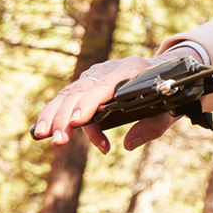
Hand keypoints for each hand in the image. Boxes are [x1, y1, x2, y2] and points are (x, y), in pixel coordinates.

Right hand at [32, 55, 183, 151]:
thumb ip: (151, 128)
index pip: (106, 84)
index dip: (90, 102)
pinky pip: (67, 97)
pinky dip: (55, 113)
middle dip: (66, 116)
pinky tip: (47, 130)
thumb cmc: (167, 94)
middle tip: (59, 140)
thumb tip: (128, 144)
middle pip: (81, 90)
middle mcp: (110, 68)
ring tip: (45, 136)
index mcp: (133, 68)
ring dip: (54, 116)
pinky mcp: (87, 82)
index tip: (77, 121)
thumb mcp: (167, 111)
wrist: (165, 72)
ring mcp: (96, 74)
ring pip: (69, 93)